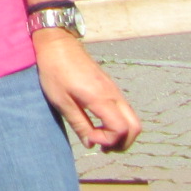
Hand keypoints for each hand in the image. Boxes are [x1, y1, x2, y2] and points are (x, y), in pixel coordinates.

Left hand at [34, 32, 139, 151]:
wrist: (58, 43)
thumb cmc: (55, 71)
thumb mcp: (61, 101)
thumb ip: (79, 124)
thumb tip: (91, 143)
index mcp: (101, 98)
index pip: (120, 129)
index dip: (108, 141)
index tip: (90, 138)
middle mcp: (114, 95)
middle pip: (134, 127)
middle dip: (122, 143)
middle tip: (102, 147)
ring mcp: (115, 90)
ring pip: (132, 119)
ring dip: (121, 134)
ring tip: (101, 139)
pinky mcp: (111, 87)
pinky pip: (125, 110)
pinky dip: (120, 123)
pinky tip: (101, 125)